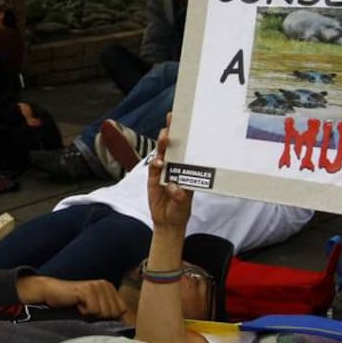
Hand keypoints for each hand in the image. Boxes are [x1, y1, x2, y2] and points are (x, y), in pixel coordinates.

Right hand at [17, 275, 127, 318]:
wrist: (53, 294)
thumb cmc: (74, 305)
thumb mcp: (95, 308)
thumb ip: (109, 313)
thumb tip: (127, 327)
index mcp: (110, 288)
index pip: (122, 311)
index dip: (109, 318)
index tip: (94, 312)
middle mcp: (106, 284)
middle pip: (114, 313)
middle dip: (99, 317)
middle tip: (86, 309)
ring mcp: (97, 285)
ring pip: (104, 313)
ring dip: (91, 315)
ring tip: (81, 307)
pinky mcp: (88, 289)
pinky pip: (94, 310)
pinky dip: (84, 312)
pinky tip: (77, 305)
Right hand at [148, 113, 192, 229]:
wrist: (167, 222)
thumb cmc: (180, 210)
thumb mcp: (184, 204)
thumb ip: (179, 196)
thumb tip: (174, 187)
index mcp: (188, 169)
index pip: (187, 148)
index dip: (186, 134)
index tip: (187, 121)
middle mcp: (176, 167)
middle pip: (173, 146)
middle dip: (172, 131)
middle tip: (172, 121)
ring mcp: (164, 171)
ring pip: (162, 153)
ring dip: (163, 144)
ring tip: (165, 137)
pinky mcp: (153, 178)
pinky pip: (154, 168)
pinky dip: (156, 164)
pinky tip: (158, 163)